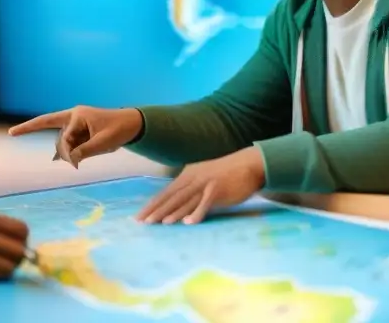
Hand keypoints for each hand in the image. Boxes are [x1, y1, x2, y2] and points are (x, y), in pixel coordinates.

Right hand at [9, 106, 142, 168]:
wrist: (133, 125)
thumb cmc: (119, 130)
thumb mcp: (103, 143)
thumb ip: (84, 151)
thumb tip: (69, 160)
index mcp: (76, 115)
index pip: (54, 128)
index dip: (35, 133)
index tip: (12, 133)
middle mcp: (73, 117)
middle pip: (60, 139)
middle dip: (67, 152)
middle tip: (81, 161)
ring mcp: (76, 125)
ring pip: (65, 143)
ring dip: (72, 153)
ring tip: (90, 154)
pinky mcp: (80, 132)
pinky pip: (70, 144)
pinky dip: (72, 152)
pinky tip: (65, 159)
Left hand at [137, 146, 265, 224]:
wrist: (249, 164)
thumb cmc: (226, 174)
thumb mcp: (204, 178)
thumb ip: (191, 189)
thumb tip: (176, 205)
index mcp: (188, 175)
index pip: (166, 192)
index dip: (152, 204)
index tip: (139, 216)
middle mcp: (194, 178)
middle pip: (172, 197)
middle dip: (156, 210)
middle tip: (142, 222)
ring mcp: (206, 183)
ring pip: (186, 200)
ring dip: (173, 212)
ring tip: (160, 223)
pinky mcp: (219, 190)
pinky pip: (206, 203)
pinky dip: (197, 213)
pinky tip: (189, 223)